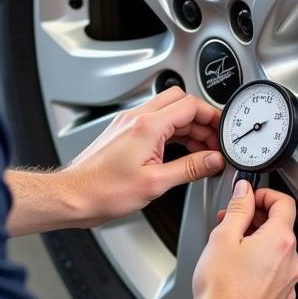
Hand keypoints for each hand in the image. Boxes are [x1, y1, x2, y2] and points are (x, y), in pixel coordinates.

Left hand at [61, 87, 224, 225]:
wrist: (73, 196)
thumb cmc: (103, 191)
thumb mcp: (155, 183)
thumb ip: (190, 168)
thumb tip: (213, 160)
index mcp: (147, 125)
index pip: (190, 105)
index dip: (212, 115)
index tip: (223, 130)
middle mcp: (137, 118)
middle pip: (180, 102)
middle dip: (202, 118)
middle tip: (214, 140)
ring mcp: (128, 124)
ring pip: (168, 111)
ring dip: (188, 126)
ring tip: (201, 150)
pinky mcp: (123, 133)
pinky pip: (155, 123)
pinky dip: (172, 133)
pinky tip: (180, 151)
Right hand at [191, 182, 297, 298]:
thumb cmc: (221, 290)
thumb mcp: (223, 236)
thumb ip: (238, 208)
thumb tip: (245, 192)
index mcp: (281, 241)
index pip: (284, 203)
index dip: (265, 194)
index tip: (250, 197)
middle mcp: (291, 262)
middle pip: (280, 228)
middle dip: (255, 220)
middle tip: (232, 222)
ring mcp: (288, 284)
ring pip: (276, 252)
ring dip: (257, 244)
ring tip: (230, 250)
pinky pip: (274, 274)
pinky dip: (260, 266)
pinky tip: (238, 272)